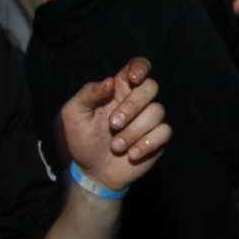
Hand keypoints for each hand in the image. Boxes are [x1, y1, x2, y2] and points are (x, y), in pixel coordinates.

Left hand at [59, 57, 171, 190]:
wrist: (91, 172)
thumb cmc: (81, 140)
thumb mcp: (73, 115)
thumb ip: (88, 94)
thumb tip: (109, 81)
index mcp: (118, 90)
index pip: (137, 66)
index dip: (140, 67)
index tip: (134, 79)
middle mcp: (137, 102)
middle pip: (151, 87)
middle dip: (132, 106)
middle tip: (112, 124)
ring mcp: (148, 120)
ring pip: (157, 112)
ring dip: (133, 131)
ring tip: (116, 146)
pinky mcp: (157, 138)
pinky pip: (164, 132)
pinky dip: (146, 143)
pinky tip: (131, 153)